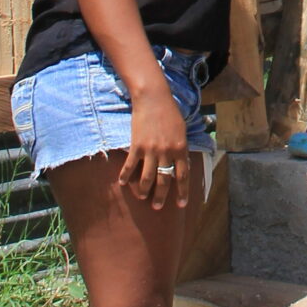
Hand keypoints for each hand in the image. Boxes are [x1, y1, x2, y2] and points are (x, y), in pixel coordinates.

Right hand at [120, 79, 191, 209]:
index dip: (182, 192)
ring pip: (148, 177)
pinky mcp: (137, 146)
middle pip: (164, 180)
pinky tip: (123, 183)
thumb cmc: (170, 113)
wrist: (153, 99)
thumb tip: (183, 164)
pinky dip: (126, 176)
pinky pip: (131, 165)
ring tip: (142, 198)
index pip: (183, 176)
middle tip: (158, 207)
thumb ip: (181, 148)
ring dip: (144, 190)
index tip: (181, 205)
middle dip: (161, 196)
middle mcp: (167, 152)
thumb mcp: (182, 131)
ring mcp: (151, 150)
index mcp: (181, 149)